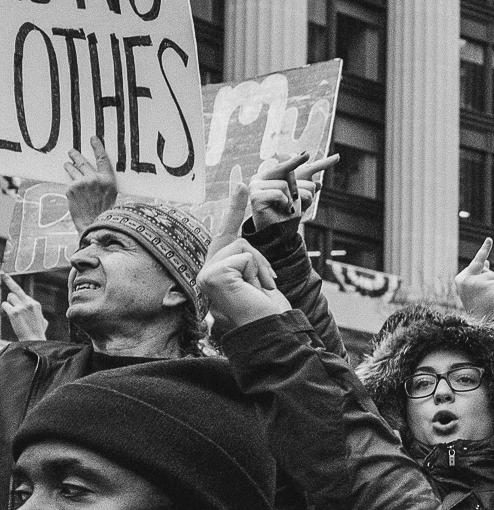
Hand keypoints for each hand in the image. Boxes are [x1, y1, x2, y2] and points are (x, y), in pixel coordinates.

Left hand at [0, 276, 44, 340]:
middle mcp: (29, 303)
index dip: (13, 286)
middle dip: (8, 283)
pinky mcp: (14, 312)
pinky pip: (4, 305)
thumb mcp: (42, 321)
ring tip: (14, 316)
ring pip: (9, 297)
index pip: (22, 293)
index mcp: (35, 304)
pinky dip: (5, 310)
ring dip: (9, 305)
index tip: (5, 275)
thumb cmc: (38, 333)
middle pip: (15, 291)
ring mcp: (22, 307)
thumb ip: (37, 313)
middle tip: (2, 273)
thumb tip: (38, 314)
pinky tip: (10, 317)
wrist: (35, 340)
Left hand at [62, 136, 116, 229]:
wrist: (94, 224)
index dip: (97, 147)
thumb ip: (102, 182)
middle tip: (71, 151)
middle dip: (75, 155)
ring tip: (67, 164)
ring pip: (72, 169)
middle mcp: (95, 179)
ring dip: (69, 166)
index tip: (93, 138)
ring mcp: (81, 183)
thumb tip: (92, 172)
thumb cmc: (105, 212)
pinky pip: (69, 182)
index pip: (102, 159)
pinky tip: (72, 188)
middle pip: (83, 162)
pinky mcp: (71, 189)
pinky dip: (70, 184)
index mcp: (108, 180)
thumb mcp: (110, 195)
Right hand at [197, 185, 289, 330]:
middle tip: (264, 287)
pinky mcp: (213, 275)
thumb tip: (257, 238)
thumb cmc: (267, 308)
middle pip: (239, 240)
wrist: (271, 329)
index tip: (240, 180)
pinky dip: (256, 272)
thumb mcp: (260, 276)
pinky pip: (244, 256)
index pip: (226, 231)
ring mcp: (206, 273)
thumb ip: (251, 257)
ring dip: (260, 268)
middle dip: (260, 262)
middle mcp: (206, 270)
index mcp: (218, 268)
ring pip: (243, 246)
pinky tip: (252, 290)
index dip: (234, 205)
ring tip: (257, 290)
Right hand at [247, 152, 338, 231]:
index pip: (284, 166)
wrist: (278, 233)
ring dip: (291, 200)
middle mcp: (258, 178)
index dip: (296, 160)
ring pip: (285, 185)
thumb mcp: (300, 200)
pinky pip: (279, 194)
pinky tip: (280, 209)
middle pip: (288, 173)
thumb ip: (307, 189)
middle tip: (292, 204)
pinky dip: (285, 203)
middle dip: (298, 189)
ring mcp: (254, 186)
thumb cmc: (286, 216)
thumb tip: (319, 183)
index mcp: (267, 176)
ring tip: (284, 208)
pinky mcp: (255, 196)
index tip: (307, 154)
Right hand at [456, 238, 493, 320]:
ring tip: (493, 293)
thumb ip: (480, 275)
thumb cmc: (478, 303)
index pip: (474, 262)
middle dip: (484, 249)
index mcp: (461, 279)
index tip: (489, 239)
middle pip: (480, 262)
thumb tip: (485, 262)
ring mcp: (476, 283)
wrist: (481, 319)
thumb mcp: (477, 288)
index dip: (483, 250)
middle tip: (489, 239)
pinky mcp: (487, 287)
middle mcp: (466, 279)